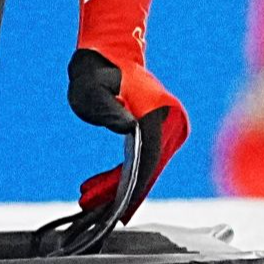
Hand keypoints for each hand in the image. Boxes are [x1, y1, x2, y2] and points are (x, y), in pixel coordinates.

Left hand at [67, 48, 188, 219]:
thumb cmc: (96, 71)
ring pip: (148, 168)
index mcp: (160, 111)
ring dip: (121, 188)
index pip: (149, 159)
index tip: (114, 209)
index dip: (131, 189)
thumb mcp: (90, 89)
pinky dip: (125, 175)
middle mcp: (173, 121)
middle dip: (122, 194)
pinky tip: (101, 188)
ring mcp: (172, 126)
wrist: (109, 51)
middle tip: (93, 212)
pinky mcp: (164, 131)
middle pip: (149, 168)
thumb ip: (107, 108)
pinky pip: (146, 160)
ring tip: (90, 202)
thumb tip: (129, 130)